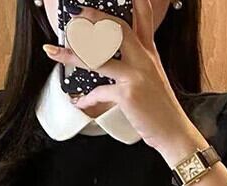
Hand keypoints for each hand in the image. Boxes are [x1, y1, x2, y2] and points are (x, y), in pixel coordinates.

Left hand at [43, 0, 208, 165]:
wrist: (173, 132)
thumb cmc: (160, 109)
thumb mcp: (153, 79)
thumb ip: (136, 64)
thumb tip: (112, 61)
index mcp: (150, 54)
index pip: (144, 17)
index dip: (136, 0)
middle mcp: (144, 59)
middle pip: (117, 29)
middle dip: (94, 19)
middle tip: (76, 15)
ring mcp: (136, 76)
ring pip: (99, 58)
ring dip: (73, 54)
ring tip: (54, 51)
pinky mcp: (128, 94)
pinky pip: (99, 92)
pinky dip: (87, 98)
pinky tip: (79, 102)